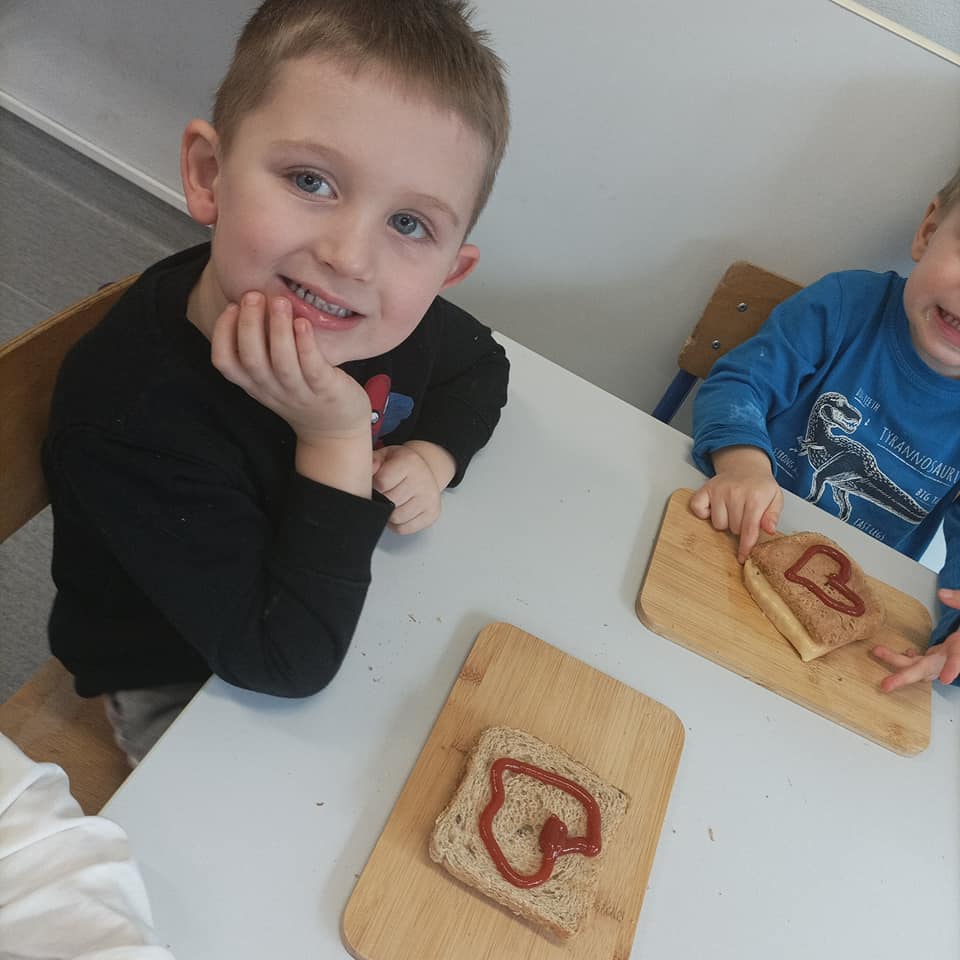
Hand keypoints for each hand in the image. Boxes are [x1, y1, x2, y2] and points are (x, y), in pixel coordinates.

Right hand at [210, 292, 370, 443]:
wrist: (335, 430)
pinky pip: (312, 368)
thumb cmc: (303, 392)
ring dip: (278, 329)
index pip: (225, 362)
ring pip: (281, 363)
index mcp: (254, 383)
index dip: (222, 333)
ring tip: (279, 301)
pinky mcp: (325, 391)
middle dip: (248, 324)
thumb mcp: (273, 376)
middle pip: (251, 359)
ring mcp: (299, 392)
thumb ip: (260, 348)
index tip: (232, 306)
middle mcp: (272, 389)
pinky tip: (303, 323)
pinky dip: (306, 345)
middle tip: (254, 295)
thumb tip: (250, 302)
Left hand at [372, 441, 454, 533]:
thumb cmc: (402, 465)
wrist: (425, 472)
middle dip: (382, 500)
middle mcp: (423, 480)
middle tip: (384, 494)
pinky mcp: (432, 514)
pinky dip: (396, 524)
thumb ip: (374, 461)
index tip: (377, 483)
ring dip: (388, 514)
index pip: (382, 482)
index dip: (374, 486)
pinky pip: (404, 528)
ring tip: (390, 503)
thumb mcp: (386, 455)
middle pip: (390, 501)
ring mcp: (429, 498)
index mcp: (410, 462)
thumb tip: (370, 469)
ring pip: (396, 517)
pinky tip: (398, 512)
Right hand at [689, 445, 782, 562]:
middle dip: (739, 529)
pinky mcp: (705, 489)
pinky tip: (714, 507)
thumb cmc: (760, 486)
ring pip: (717, 523)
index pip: (749, 528)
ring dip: (724, 522)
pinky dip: (704, 513)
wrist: (745, 466)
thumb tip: (769, 530)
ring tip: (731, 510)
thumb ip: (773, 515)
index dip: (746, 546)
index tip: (742, 557)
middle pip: (733, 529)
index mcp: (756, 497)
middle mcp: (736, 493)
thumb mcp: (775, 498)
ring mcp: (719, 491)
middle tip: (744, 516)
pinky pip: (698, 510)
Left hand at [873, 589, 959, 691]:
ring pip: (920, 666)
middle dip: (906, 677)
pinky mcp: (938, 656)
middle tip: (887, 685)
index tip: (946, 679)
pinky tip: (902, 652)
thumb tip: (942, 594)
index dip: (953, 668)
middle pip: (928, 669)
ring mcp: (943, 658)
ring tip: (877, 650)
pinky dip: (908, 659)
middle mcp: (952, 656)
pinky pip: (921, 662)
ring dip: (897, 661)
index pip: (958, 658)